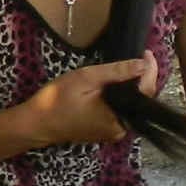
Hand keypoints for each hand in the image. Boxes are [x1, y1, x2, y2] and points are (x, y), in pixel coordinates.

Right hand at [24, 56, 159, 148]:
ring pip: (130, 105)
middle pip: (141, 101)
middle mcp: (121, 130)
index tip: (147, 53)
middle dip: (142, 78)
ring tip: (131, 66)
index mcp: (119, 119)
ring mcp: (113, 132)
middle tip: (141, 57)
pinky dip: (121, 96)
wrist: (36, 123)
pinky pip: (120, 110)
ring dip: (132, 86)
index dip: (149, 71)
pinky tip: (118, 82)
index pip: (145, 92)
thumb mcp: (87, 78)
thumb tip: (143, 64)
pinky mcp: (105, 130)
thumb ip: (117, 72)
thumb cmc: (57, 100)